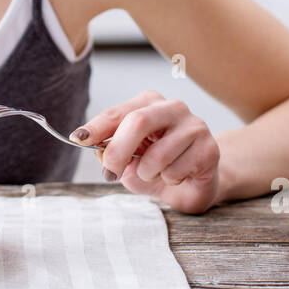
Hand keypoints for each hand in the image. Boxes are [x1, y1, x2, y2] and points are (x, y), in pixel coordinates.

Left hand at [70, 90, 219, 214]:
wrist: (192, 185)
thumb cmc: (156, 168)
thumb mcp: (126, 162)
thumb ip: (109, 152)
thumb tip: (94, 146)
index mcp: (149, 103)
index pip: (118, 112)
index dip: (96, 126)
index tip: (78, 139)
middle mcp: (173, 108)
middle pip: (138, 121)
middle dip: (118, 151)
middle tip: (109, 173)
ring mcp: (195, 126)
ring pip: (157, 154)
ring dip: (147, 173)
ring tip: (155, 174)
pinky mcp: (209, 148)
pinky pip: (175, 170)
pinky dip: (169, 180)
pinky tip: (178, 175)